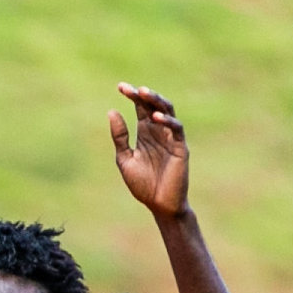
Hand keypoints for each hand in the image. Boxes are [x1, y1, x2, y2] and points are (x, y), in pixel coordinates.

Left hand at [111, 83, 189, 218]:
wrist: (158, 205)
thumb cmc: (143, 185)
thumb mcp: (125, 159)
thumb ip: (120, 137)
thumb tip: (111, 112)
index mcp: (145, 132)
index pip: (140, 108)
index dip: (132, 96)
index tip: (120, 87)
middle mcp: (158, 131)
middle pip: (153, 105)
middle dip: (143, 95)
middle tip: (131, 89)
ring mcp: (170, 138)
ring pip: (167, 111)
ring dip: (156, 101)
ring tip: (144, 94)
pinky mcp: (180, 147)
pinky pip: (176, 129)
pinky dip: (167, 121)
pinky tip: (155, 118)